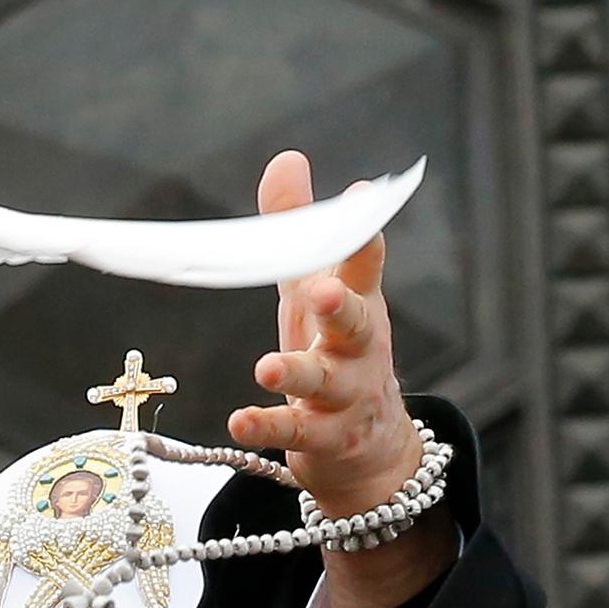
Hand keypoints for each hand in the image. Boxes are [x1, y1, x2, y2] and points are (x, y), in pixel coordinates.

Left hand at [225, 151, 451, 607]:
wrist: (369, 449)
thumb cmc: (335, 351)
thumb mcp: (313, 290)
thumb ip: (296, 231)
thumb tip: (288, 158)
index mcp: (357, 303)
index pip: (363, 264)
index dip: (361, 233)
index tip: (360, 197)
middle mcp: (358, 348)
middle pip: (356, 323)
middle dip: (341, 306)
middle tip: (322, 290)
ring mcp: (346, 397)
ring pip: (325, 383)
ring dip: (297, 374)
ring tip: (266, 367)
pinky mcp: (326, 439)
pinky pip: (295, 433)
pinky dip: (267, 427)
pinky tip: (239, 419)